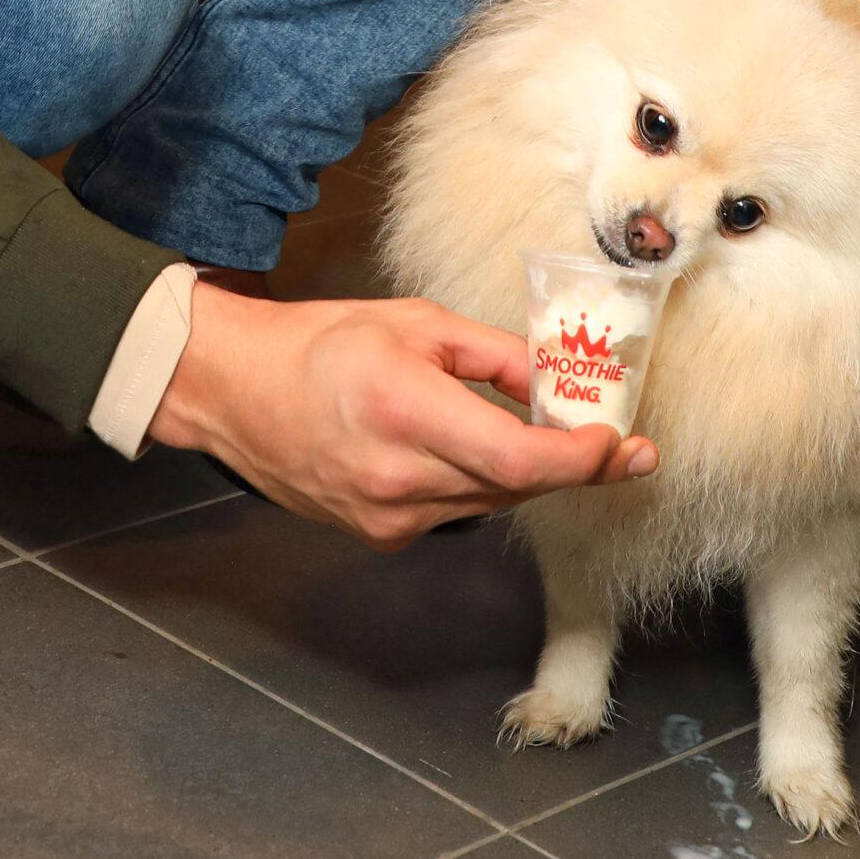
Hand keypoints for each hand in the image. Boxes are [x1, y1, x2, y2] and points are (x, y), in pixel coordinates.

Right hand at [148, 287, 657, 549]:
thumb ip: (494, 355)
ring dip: (525, 470)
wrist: (239, 392)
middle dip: (572, 464)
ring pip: (489, 500)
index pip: (519, 458)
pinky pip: (454, 509)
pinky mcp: (380, 535)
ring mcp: (387, 516)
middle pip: (516, 485)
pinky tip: (464, 445)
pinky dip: (476, 479)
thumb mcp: (416, 323)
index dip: (581, 459)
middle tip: (618, 444)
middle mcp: (399, 477)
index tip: (620, 444)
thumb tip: (558, 382)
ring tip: (542, 431)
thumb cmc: (322, 342)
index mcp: (407, 411)